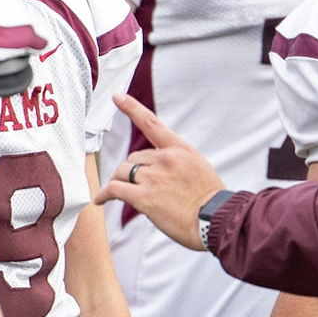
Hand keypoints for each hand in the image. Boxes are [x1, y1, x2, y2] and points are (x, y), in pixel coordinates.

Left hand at [94, 94, 225, 250]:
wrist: (216, 220)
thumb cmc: (209, 199)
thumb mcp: (197, 167)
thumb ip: (174, 162)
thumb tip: (151, 169)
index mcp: (179, 149)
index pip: (151, 122)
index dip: (131, 107)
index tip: (117, 97)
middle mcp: (165, 159)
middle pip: (132, 157)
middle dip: (131, 171)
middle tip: (139, 187)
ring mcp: (154, 177)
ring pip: (122, 172)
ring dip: (119, 182)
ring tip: (122, 194)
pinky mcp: (144, 197)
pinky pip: (114, 189)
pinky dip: (104, 194)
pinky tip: (100, 200)